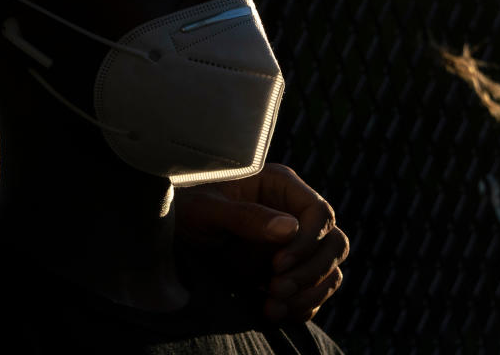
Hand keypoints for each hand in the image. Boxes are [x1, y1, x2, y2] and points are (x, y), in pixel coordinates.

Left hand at [174, 163, 348, 321]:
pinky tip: (272, 312)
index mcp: (280, 186)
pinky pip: (313, 291)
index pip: (319, 213)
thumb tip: (289, 229)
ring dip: (309, 293)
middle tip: (275, 289)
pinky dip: (301, 306)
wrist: (165, 235)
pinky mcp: (287, 271)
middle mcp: (293, 213)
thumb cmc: (185, 207)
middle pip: (334, 243)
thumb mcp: (207, 209)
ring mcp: (294, 244)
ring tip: (272, 306)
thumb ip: (245, 217)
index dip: (308, 241)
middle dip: (311, 271)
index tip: (278, 264)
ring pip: (329, 270)